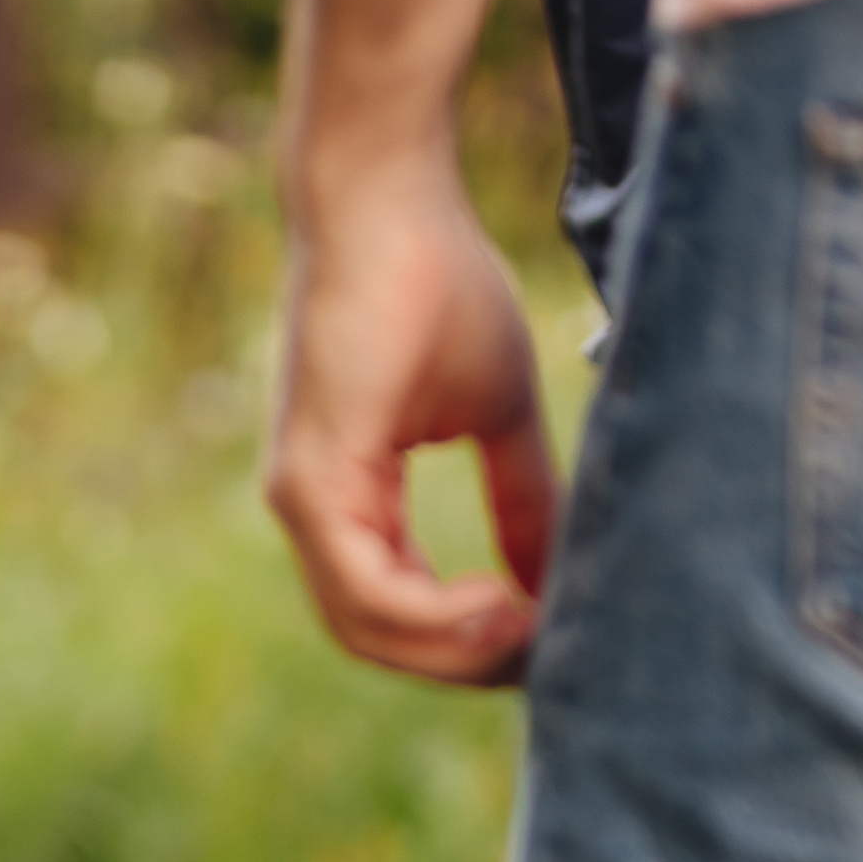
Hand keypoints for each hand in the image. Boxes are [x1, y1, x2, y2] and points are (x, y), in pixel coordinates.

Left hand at [267, 161, 559, 685]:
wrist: (388, 198)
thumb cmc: (439, 282)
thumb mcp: (499, 412)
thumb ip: (523, 498)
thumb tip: (560, 576)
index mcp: (351, 501)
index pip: (400, 612)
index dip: (472, 643)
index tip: (549, 641)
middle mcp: (314, 514)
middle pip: (382, 641)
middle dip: (468, 663)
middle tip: (548, 656)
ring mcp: (302, 502)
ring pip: (370, 630)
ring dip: (457, 649)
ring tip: (533, 632)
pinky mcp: (311, 483)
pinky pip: (367, 590)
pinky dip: (434, 614)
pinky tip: (500, 602)